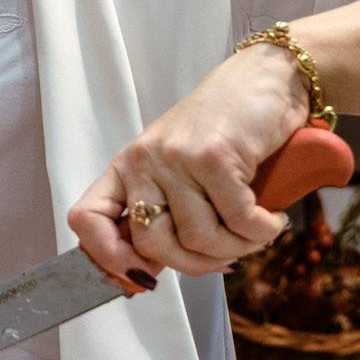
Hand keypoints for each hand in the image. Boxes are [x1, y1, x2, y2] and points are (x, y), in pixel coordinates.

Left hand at [69, 45, 303, 287]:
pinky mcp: (213, 156)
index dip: (107, 258)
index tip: (143, 279)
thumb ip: (164, 218)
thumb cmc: (227, 130)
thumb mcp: (182, 174)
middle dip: (196, 265)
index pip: (86, 218)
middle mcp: (143, 160)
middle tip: (227, 256)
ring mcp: (176, 158)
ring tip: (256, 229)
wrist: (267, 80)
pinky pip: (239, 222)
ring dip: (239, 247)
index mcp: (127, 167)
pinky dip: (263, 230)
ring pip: (199, 239)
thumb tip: (143, 278)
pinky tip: (272, 217)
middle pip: (151, 244)